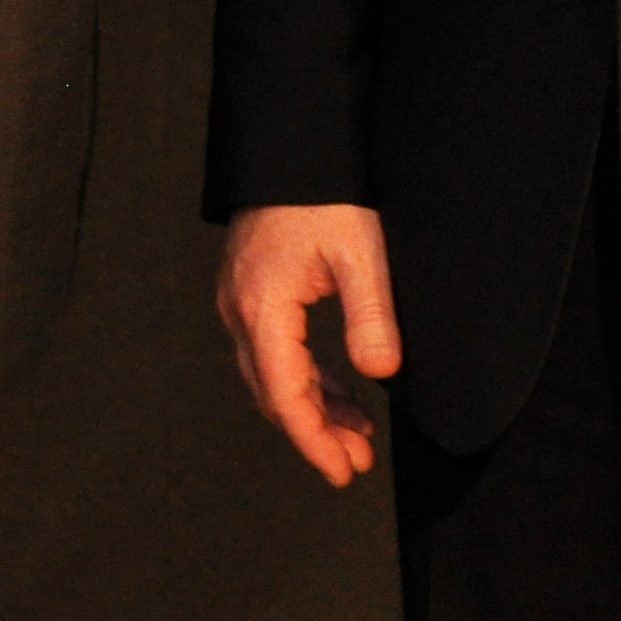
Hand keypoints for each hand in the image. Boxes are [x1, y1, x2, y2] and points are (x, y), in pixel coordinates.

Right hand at [216, 204, 403, 488]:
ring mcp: (242, 301)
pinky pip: (275, 352)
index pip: (284, 395)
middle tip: (357, 462)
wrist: (293, 147)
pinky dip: (307, 379)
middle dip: (315, 433)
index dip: (313, 441)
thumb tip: (379, 374)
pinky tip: (340, 391)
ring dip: (313, 408)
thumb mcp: (361, 254)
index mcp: (263, 308)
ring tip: (358, 434)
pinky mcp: (252, 291)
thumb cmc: (324, 195)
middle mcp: (241, 310)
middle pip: (273, 393)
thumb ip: (370, 317)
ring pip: (273, 376)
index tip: (342, 473)